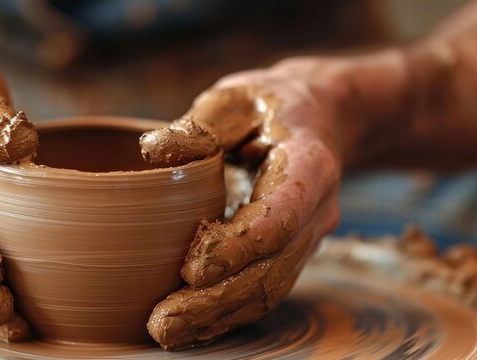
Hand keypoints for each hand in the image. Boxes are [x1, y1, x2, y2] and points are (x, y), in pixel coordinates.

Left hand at [141, 58, 347, 349]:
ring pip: (270, 290)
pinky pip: (264, 291)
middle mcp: (317, 210)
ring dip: (218, 317)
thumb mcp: (236, 98)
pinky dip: (228, 314)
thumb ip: (199, 125)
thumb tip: (153, 152)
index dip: (239, 247)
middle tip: (163, 321)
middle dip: (218, 300)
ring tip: (166, 333)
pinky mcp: (291, 254)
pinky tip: (190, 327)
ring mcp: (309, 238)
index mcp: (309, 164)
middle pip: (273, 269)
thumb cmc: (269, 105)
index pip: (281, 216)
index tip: (192, 268)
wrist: (323, 117)